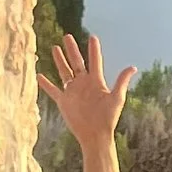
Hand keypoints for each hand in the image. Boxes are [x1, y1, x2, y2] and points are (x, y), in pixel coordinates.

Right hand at [37, 31, 136, 150]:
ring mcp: (72, 91)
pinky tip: (39, 75)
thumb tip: (133, 67)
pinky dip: (45, 84)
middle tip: (67, 36)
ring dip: (59, 60)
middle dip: (72, 49)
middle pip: (76, 62)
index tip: (93, 38)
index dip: (94, 50)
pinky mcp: (64, 101)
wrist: (95, 135)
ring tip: (55, 47)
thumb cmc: (108, 118)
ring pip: (64, 72)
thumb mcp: (117, 98)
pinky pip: (53, 90)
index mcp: (96, 81)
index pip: (94, 61)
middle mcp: (83, 84)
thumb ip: (122, 81)